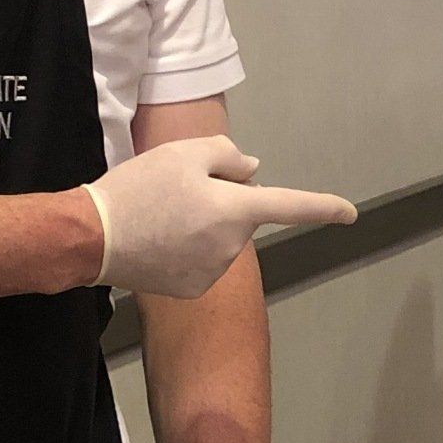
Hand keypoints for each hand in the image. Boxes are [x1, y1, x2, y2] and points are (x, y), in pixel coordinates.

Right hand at [81, 136, 355, 299]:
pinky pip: (204, 259)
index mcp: (236, 210)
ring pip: (223, 237)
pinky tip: (158, 240)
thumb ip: (227, 155)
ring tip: (162, 215)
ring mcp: (213, 272)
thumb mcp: (183, 152)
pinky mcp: (193, 289)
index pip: (291, 206)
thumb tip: (252, 172)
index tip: (350, 213)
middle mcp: (233, 247)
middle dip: (225, 201)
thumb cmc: (139, 188)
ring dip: (206, 224)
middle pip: (243, 214)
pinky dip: (189, 248)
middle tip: (179, 190)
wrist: (92, 237)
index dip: (324, 207)